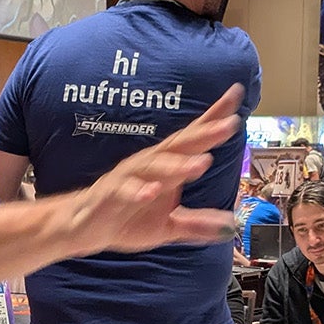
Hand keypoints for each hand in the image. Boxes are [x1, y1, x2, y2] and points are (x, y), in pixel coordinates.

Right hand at [71, 86, 242, 253]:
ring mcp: (130, 177)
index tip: (237, 97)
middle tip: (231, 124)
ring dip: (178, 164)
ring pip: (156, 166)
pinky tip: (152, 192)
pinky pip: (125, 191)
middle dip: (205, 134)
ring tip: (202, 162)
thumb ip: (198, 224)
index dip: (215, 118)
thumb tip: (230, 226)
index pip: (195, 138)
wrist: (86, 227)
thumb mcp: (169, 226)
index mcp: (168, 166)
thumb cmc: (128, 217)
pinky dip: (138, 190)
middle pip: (181, 145)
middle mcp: (151, 164)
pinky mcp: (110, 194)